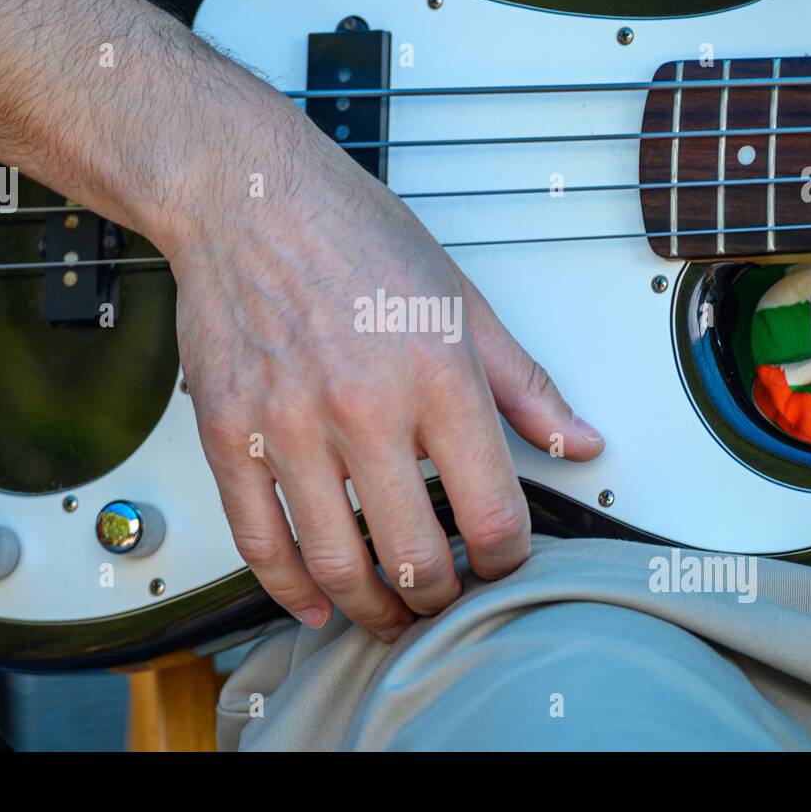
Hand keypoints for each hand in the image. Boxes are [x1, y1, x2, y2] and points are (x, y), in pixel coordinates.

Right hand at [161, 95, 604, 640]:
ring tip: (393, 613)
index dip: (511, 561)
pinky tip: (315, 602)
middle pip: (418, 558)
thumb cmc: (352, 235)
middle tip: (451, 601)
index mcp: (437, 374)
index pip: (494, 512)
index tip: (506, 563)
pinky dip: (290, 588)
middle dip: (446, 599)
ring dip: (374, 610)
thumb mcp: (461, 299)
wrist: (247, 198)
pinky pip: (260, 540)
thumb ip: (525, 385)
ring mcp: (290, 426)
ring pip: (338, 564)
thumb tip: (580, 442)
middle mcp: (364, 407)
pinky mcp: (231, 435)